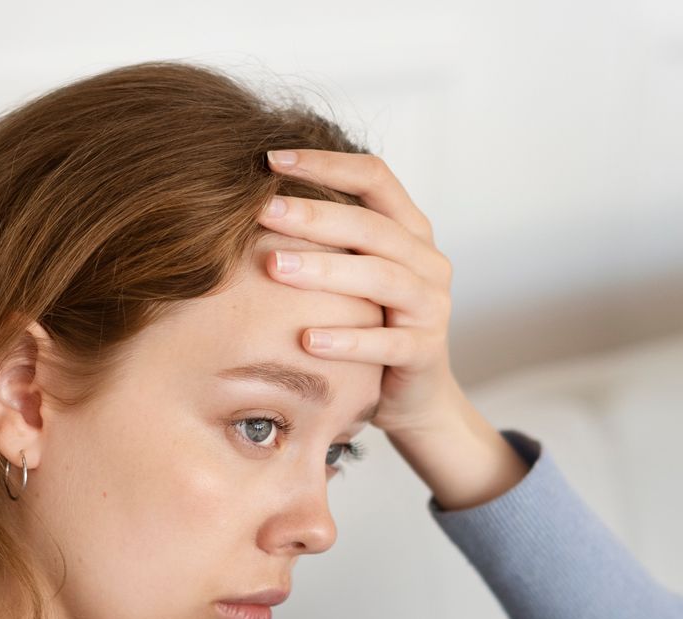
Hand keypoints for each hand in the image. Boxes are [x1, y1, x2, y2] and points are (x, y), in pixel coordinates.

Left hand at [256, 148, 462, 438]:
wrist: (414, 394)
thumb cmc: (370, 323)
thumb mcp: (352, 273)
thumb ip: (325, 238)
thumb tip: (250, 197)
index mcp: (410, 230)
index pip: (374, 176)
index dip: (326, 163)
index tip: (270, 159)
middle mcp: (427, 261)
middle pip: (373, 226)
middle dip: (315, 216)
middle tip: (263, 211)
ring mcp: (432, 306)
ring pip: (382, 279)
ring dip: (326, 271)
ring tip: (275, 268)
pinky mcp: (426, 352)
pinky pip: (387, 343)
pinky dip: (347, 340)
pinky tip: (306, 340)